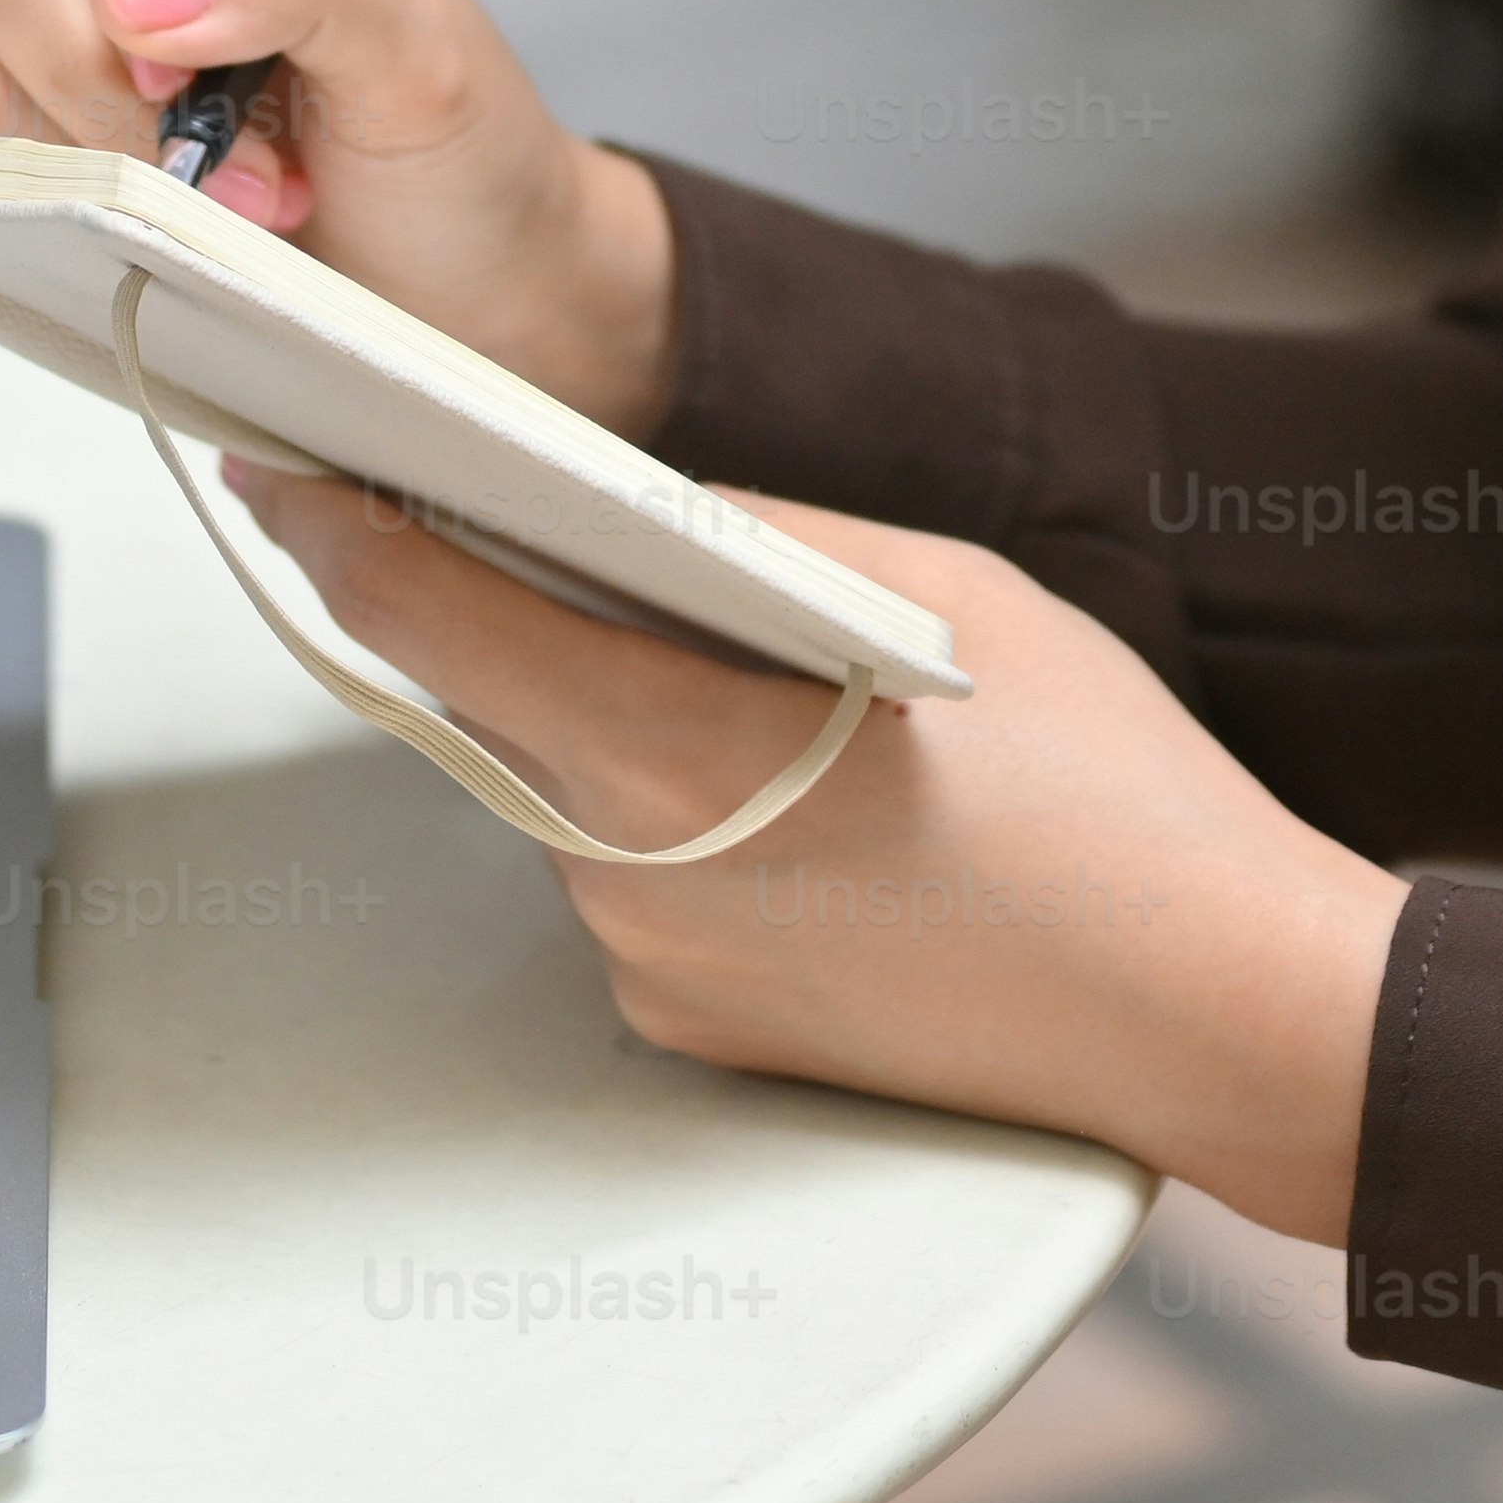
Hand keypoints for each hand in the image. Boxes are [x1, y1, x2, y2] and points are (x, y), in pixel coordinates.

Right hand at [0, 0, 679, 428]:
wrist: (452, 291)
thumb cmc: (448, 146)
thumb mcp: (418, 49)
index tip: (193, 41)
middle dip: (112, 68)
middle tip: (235, 149)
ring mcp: (59, 5)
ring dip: (105, 136)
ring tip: (236, 191)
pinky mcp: (26, 110)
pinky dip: (66, 180)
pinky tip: (166, 212)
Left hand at [224, 469, 1410, 1244]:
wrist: (1219, 1013)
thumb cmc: (1110, 793)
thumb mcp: (940, 598)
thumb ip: (760, 544)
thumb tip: (639, 506)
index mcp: (673, 751)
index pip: (433, 620)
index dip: (339, 530)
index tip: (284, 461)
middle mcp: (631, 881)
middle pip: (492, 707)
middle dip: (492, 607)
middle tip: (504, 511)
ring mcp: (661, 976)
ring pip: (571, 796)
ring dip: (610, 719)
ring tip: (752, 671)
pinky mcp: (705, 1041)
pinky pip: (641, 888)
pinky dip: (680, 819)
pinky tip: (810, 798)